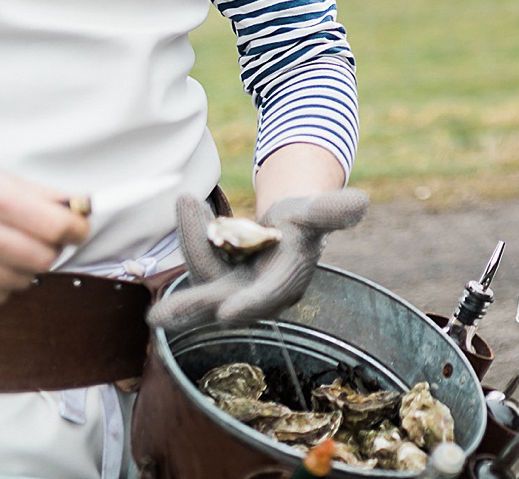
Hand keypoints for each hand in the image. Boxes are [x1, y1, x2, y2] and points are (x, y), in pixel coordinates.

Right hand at [0, 139, 88, 304]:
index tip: (77, 229)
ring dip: (25, 269)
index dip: (76, 230)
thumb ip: (40, 195)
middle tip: (43, 239)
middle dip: (51, 249)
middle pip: (44, 259)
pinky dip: (0, 284)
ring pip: (22, 282)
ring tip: (8, 249)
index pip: (57, 227)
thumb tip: (80, 207)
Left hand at [147, 189, 368, 334]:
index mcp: (286, 282)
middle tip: (157, 318)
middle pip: (222, 300)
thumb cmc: (305, 221)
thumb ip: (333, 210)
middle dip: (191, 308)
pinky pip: (199, 255)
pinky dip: (192, 231)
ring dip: (194, 239)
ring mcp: (229, 288)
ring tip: (188, 200)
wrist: (287, 228)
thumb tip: (361, 203)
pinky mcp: (211, 279)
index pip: (268, 295)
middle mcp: (255, 294)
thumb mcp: (318, 211)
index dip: (250, 303)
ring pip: (205, 270)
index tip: (226, 313)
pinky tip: (190, 203)